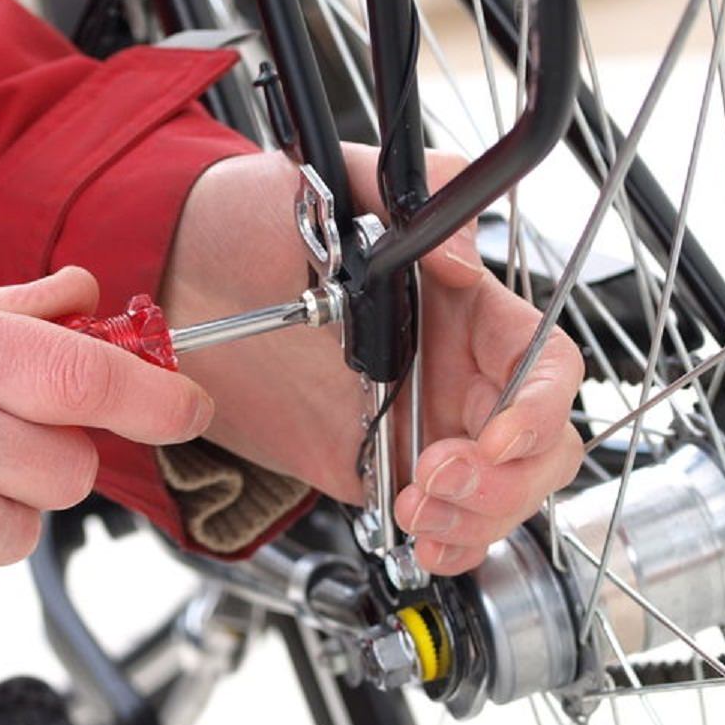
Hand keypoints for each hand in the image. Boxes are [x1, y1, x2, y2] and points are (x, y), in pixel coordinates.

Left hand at [164, 143, 582, 573]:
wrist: (182, 276)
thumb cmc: (255, 220)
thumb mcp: (329, 182)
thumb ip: (409, 201)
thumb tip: (463, 257)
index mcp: (461, 307)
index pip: (543, 362)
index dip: (538, 407)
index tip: (496, 437)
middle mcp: (452, 369)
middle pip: (538, 442)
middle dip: (503, 477)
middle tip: (434, 476)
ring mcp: (418, 423)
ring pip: (500, 490)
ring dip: (475, 515)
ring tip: (416, 507)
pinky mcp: (378, 468)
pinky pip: (443, 518)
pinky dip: (449, 542)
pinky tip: (423, 540)